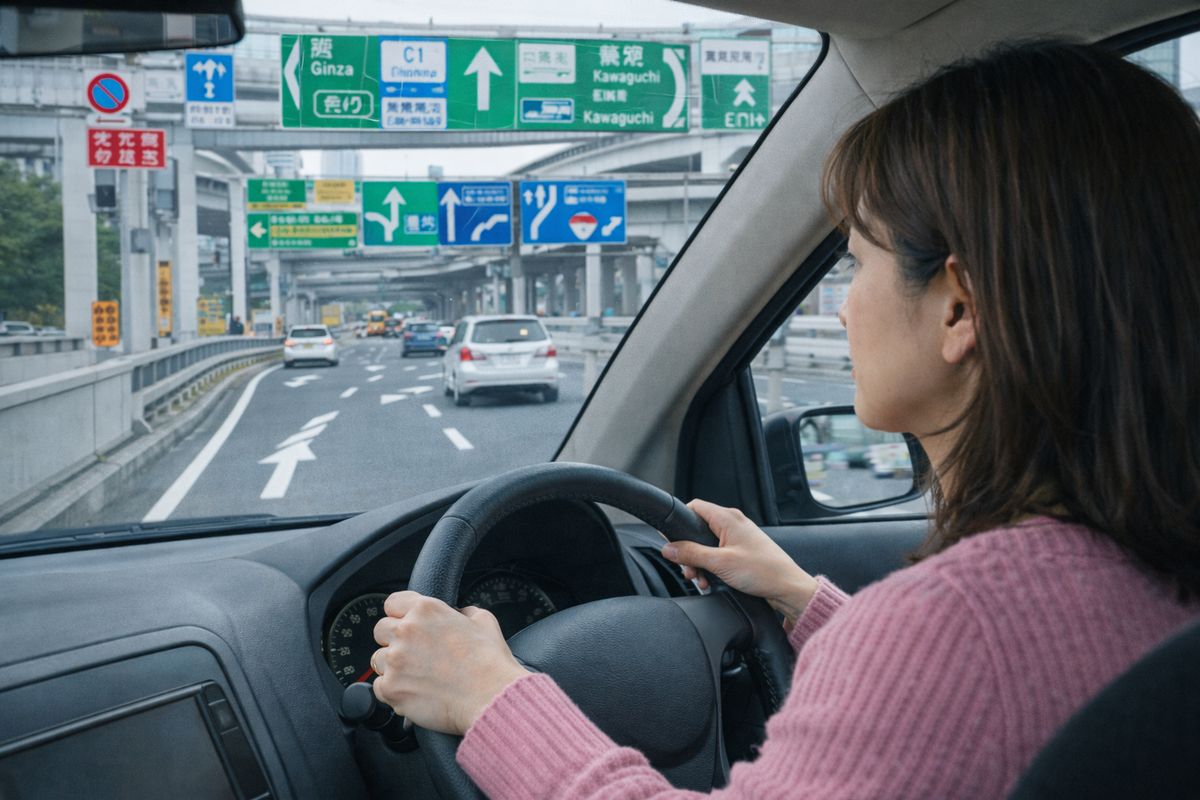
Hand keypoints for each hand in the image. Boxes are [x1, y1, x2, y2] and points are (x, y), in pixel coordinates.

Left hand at [371, 591, 529, 734]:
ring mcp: (395, 660)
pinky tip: (414, 692)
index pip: (392, 603)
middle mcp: (406, 631)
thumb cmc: (490, 662)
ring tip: (416, 676)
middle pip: (380, 630)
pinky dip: (393, 691)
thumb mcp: (484, 621)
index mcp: (426, 610)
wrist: (490, 697)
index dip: (400, 614)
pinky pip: (379, 687)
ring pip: (378, 659)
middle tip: (413, 653)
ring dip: (392, 666)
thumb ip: (464, 612)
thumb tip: (458, 614)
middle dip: (393, 640)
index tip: (406, 624)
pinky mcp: (391, 688)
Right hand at [663, 499, 819, 625]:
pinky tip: (709, 581)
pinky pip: (717, 554)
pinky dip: (710, 567)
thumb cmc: (763, 571)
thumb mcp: (720, 563)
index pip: (694, 507)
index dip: (679, 521)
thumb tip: (668, 548)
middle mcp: (732, 523)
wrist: (787, 587)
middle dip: (688, 551)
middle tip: (688, 569)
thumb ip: (691, 553)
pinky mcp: (741, 551)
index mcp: (727, 518)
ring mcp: (737, 537)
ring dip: (698, 563)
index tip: (670, 539)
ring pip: (706, 545)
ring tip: (699, 580)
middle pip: (697, 530)